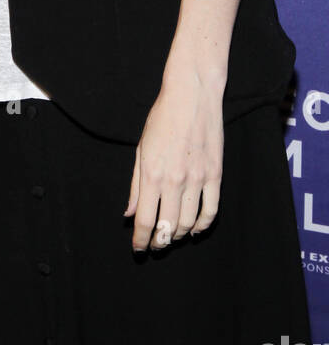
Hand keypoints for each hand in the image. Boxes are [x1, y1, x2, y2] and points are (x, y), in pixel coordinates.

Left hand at [124, 73, 223, 252]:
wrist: (191, 96)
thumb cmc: (162, 119)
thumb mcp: (141, 149)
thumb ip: (136, 185)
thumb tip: (129, 214)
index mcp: (152, 174)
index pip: (146, 220)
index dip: (141, 240)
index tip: (138, 248)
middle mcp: (175, 180)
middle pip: (168, 227)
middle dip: (159, 241)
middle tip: (154, 244)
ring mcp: (198, 179)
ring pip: (188, 222)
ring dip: (178, 235)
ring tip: (170, 236)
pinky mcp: (215, 175)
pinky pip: (211, 211)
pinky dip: (202, 225)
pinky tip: (194, 228)